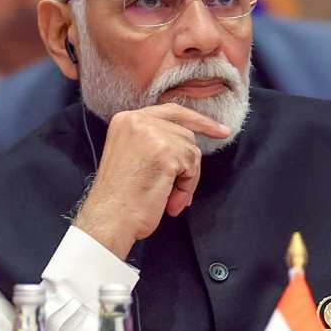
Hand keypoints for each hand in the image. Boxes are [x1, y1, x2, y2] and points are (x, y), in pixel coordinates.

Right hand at [73, 104, 229, 258]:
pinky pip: (192, 166)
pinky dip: (186, 187)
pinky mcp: (165, 152)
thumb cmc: (120, 198)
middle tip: (174, 189)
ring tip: (167, 197)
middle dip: (187, 163)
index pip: (172, 111)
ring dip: (186, 178)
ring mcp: (151, 134)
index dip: (198, 121)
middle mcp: (137, 120)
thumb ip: (154, 140)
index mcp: (126, 119)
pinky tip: (170, 200)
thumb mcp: (132, 155)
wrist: (110, 219)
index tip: (220, 131)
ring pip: (191, 150)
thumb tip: (188, 144)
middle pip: (185, 133)